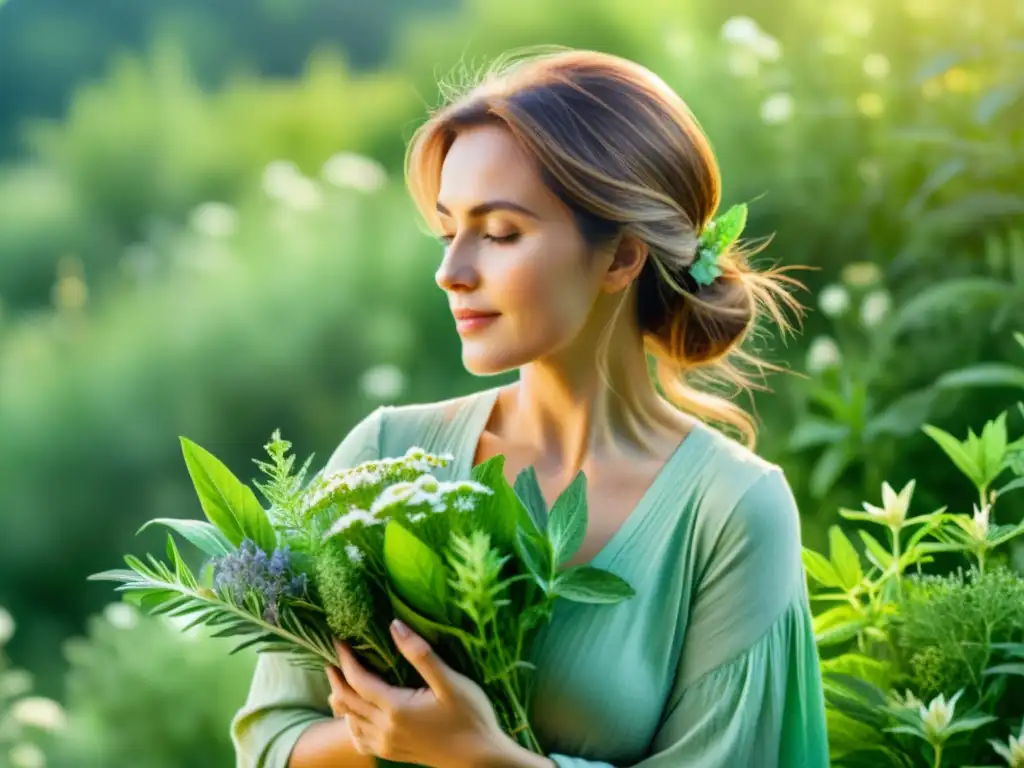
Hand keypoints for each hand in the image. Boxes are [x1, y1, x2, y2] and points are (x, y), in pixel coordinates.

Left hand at [325, 619, 518, 767]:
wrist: (482, 758)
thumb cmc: (471, 717)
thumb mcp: (450, 682)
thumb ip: (420, 654)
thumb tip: (394, 626)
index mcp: (396, 708)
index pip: (358, 681)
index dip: (345, 660)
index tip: (338, 641)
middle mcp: (385, 729)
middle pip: (347, 701)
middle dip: (337, 677)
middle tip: (333, 657)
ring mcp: (388, 744)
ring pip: (350, 721)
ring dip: (341, 699)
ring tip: (340, 680)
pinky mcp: (394, 753)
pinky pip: (359, 739)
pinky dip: (350, 723)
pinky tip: (355, 715)